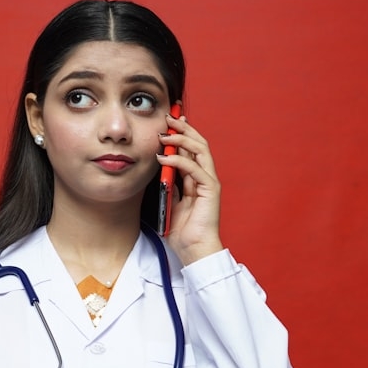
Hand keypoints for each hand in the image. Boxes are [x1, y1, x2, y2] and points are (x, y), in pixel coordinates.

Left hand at [157, 113, 223, 264]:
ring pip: (200, 149)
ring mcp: (209, 182)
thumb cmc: (182, 231)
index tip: (167, 121)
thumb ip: (167, 185)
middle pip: (198, 143)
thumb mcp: (169, 202)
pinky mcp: (210, 190)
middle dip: (183, 128)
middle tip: (167, 118)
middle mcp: (205, 177)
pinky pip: (194, 168)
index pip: (191, 148)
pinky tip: (164, 158)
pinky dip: (179, 161)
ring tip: (165, 134)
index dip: (181, 133)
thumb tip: (157, 168)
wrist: (194, 250)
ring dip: (182, 138)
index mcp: (196, 179)